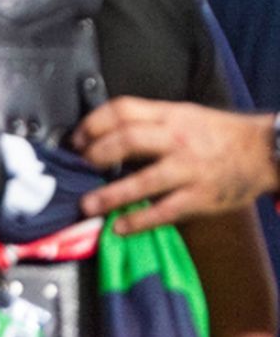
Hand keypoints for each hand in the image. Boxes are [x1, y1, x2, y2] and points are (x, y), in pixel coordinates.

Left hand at [72, 98, 279, 233]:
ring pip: (144, 180)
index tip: (76, 139)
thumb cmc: (217, 135)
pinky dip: (139, 220)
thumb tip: (104, 135)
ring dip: (110, 195)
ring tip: (87, 205)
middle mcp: (177, 139)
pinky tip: (119, 227)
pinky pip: (165, 210)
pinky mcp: (200, 197)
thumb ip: (148, 122)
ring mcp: (189, 169)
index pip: (123, 110)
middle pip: (128, 140)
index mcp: (170, 115)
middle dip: (96, 154)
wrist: (266, 152)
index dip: (93, 124)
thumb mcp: (183, 115)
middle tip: (78, 167)